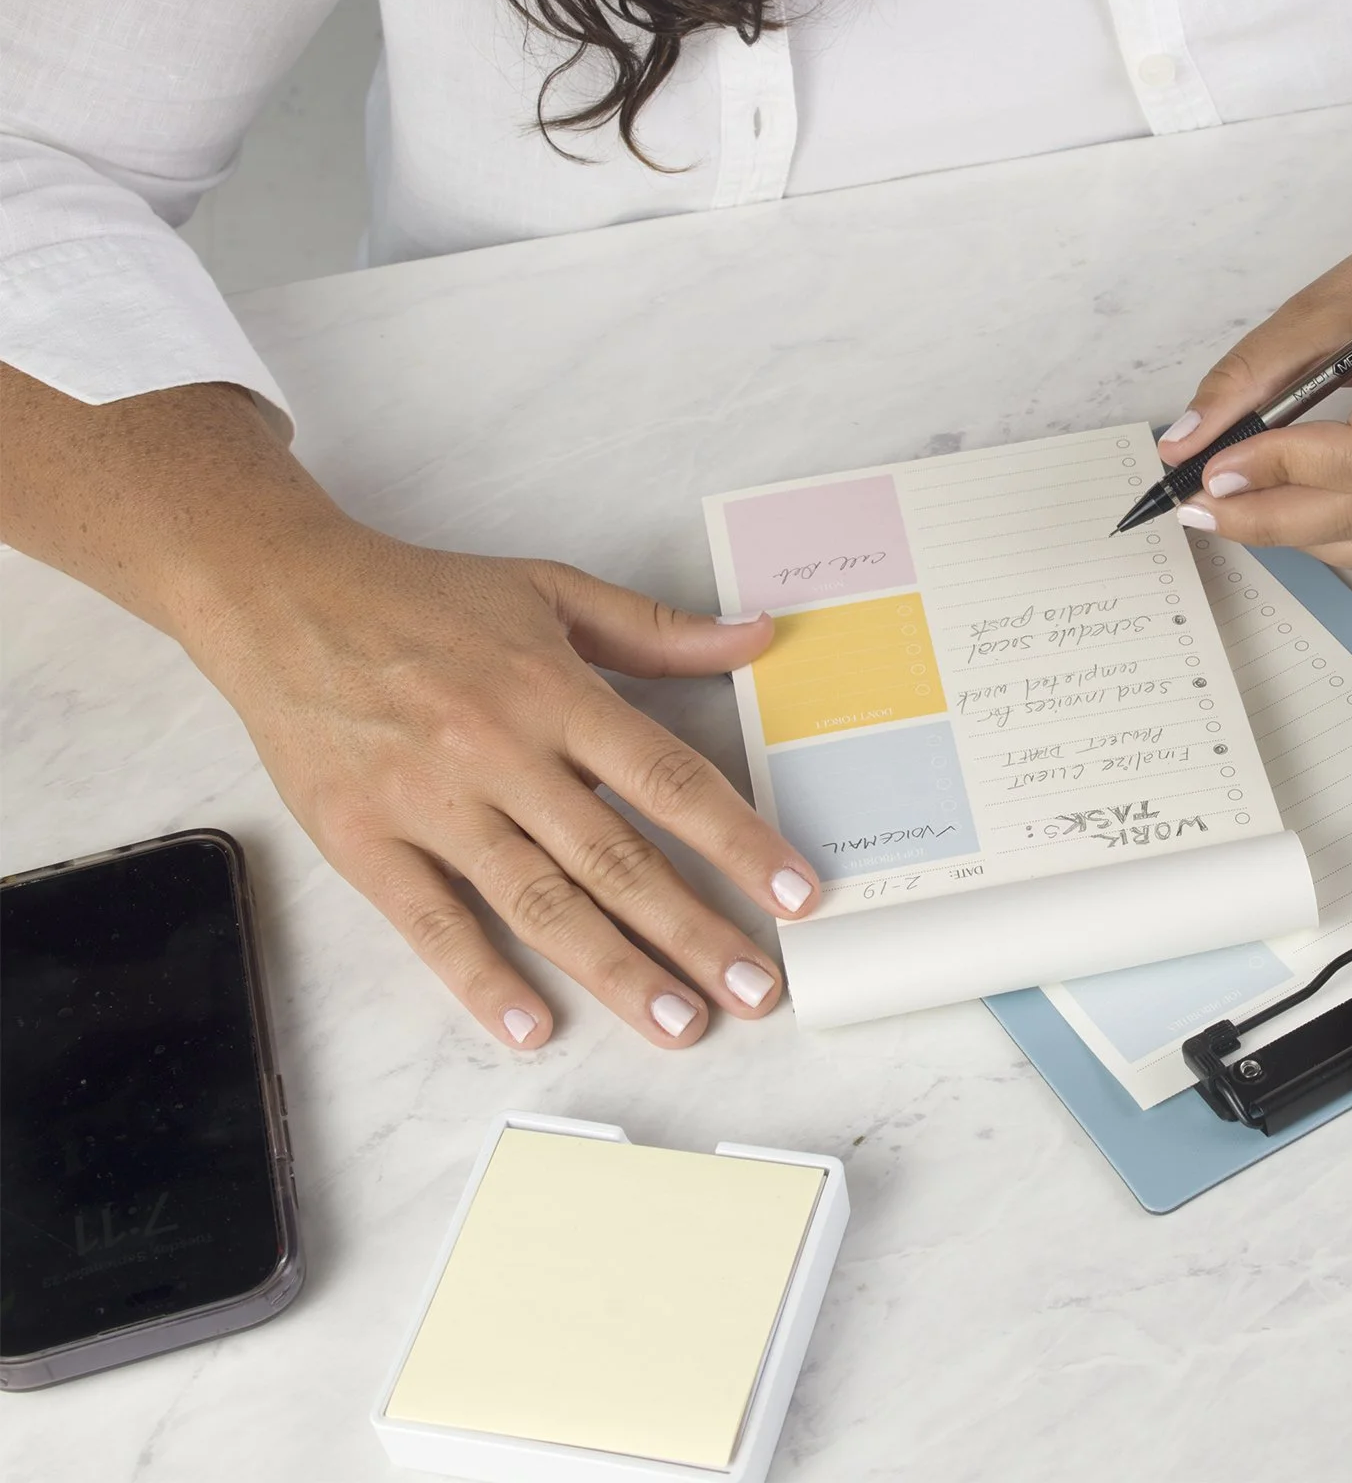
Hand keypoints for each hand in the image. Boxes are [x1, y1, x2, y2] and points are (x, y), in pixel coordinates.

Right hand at [181, 518, 818, 1050]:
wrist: (287, 598)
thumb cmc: (427, 598)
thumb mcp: (551, 591)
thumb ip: (657, 629)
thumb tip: (757, 635)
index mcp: (555, 692)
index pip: (668, 780)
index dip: (739, 841)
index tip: (796, 893)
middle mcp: (501, 752)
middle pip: (616, 859)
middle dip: (695, 931)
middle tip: (758, 989)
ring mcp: (431, 802)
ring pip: (538, 903)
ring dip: (614, 970)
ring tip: (680, 1022)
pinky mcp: (364, 841)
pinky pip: (430, 922)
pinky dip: (479, 981)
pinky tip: (531, 1028)